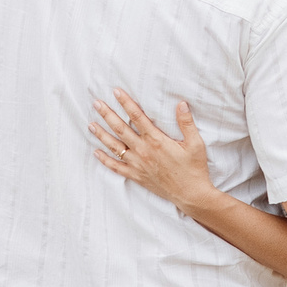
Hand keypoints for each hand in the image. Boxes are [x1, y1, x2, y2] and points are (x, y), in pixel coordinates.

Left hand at [90, 91, 220, 214]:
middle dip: (108, 115)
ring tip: (91, 124)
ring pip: (115, 147)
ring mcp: (138, 164)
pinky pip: (117, 167)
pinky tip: (96, 153)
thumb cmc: (194, 169)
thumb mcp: (195, 144)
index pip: (137, 117)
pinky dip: (105, 160)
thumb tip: (181, 104)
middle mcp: (143, 151)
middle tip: (97, 104)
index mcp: (156, 140)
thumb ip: (186, 123)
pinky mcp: (137, 176)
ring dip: (102, 134)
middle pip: (121, 129)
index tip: (116, 92)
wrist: (191, 195)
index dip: (126, 103)